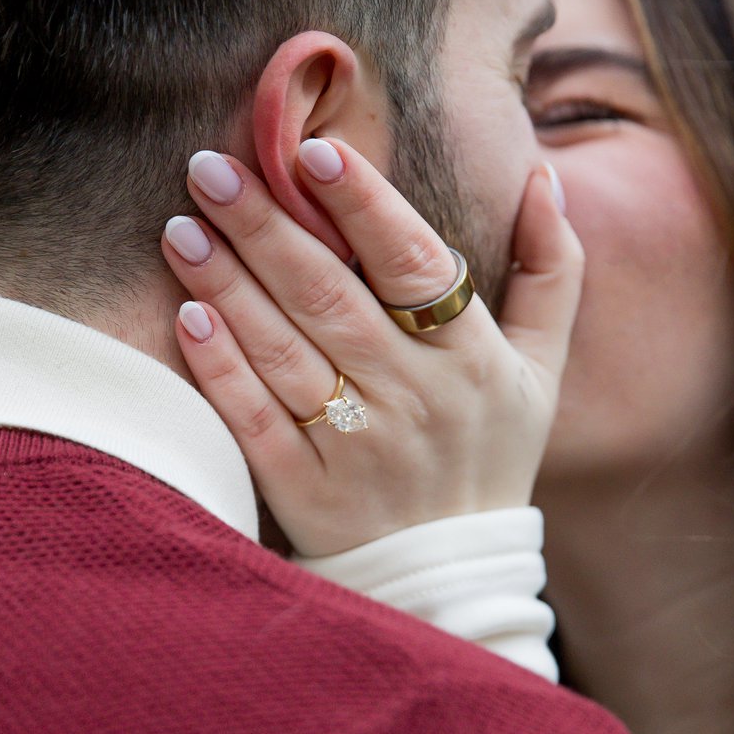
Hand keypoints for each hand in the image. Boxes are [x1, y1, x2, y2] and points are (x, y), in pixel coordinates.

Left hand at [162, 140, 583, 556]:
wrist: (450, 582)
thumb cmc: (489, 457)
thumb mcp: (540, 371)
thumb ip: (551, 271)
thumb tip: (544, 174)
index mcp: (471, 358)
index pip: (413, 264)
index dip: (364, 205)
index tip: (312, 151)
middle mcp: (415, 399)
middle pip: (329, 296)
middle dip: (266, 226)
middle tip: (208, 167)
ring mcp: (356, 448)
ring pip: (283, 350)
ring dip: (227, 283)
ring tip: (183, 226)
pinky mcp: (305, 492)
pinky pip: (255, 419)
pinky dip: (221, 367)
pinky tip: (187, 316)